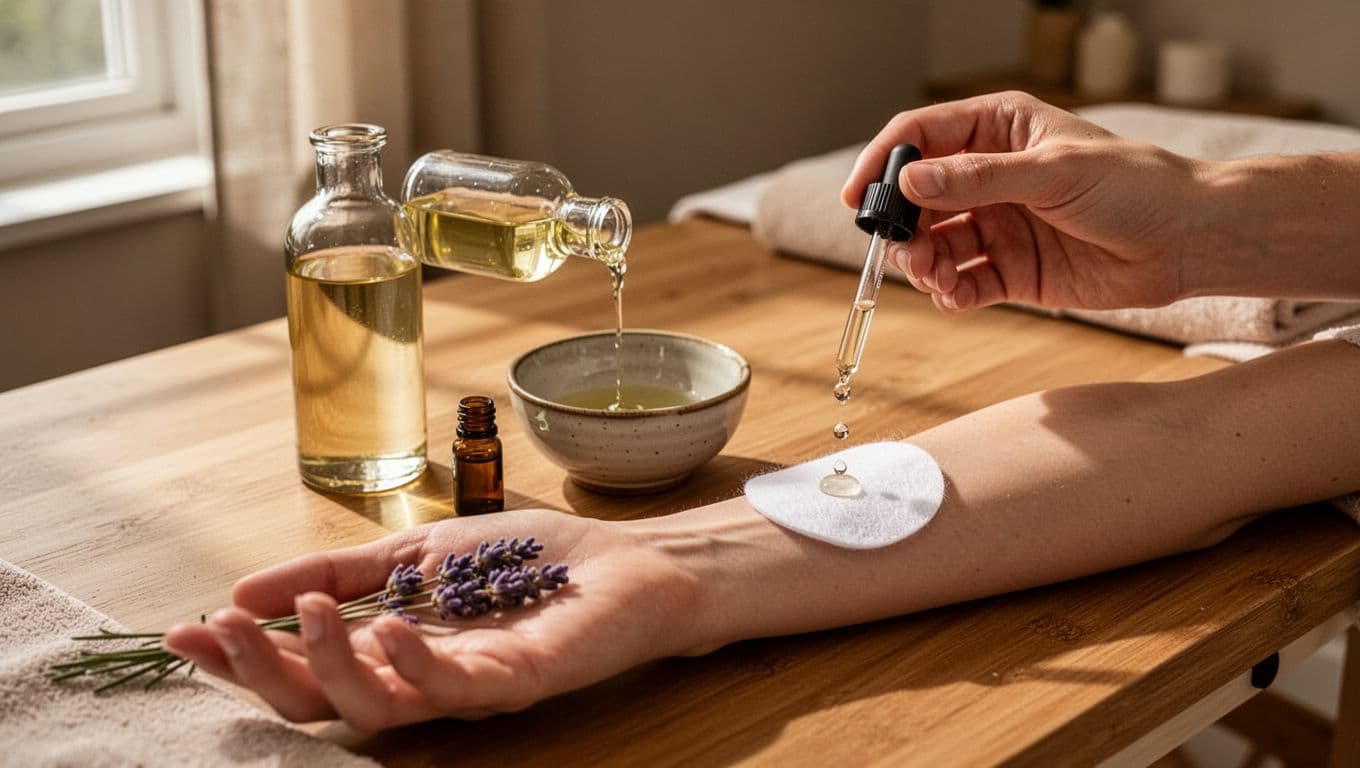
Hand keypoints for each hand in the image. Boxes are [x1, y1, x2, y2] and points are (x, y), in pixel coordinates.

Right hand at [163, 509, 700, 729]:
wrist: (625, 561)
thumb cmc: (532, 560)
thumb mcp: (417, 552)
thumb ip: (341, 571)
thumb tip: (247, 584)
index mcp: (392, 653)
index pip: (303, 667)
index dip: (241, 655)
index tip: (185, 628)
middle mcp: (419, 681)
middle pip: (322, 701)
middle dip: (263, 670)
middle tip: (221, 630)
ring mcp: (465, 686)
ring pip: (375, 705)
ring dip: (327, 662)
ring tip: (307, 611)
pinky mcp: (513, 681)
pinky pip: (450, 690)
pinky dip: (411, 664)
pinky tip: (385, 629)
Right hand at [842, 91, 1204, 313]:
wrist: (1189, 242)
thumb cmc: (1137, 187)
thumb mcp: (1054, 172)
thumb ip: (978, 179)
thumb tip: (910, 182)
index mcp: (1000, 131)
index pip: (920, 136)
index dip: (883, 164)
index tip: (860, 198)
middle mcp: (990, 177)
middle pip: (917, 199)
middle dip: (902, 228)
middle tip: (904, 251)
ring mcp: (998, 225)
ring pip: (933, 246)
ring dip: (923, 265)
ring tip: (936, 277)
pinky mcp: (1011, 271)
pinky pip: (961, 284)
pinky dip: (950, 294)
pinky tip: (957, 297)